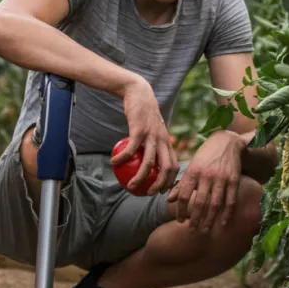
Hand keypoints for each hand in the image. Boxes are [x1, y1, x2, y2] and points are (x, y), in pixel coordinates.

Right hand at [110, 76, 179, 195]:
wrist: (139, 93)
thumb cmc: (143, 113)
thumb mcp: (151, 129)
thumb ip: (151, 143)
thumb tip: (144, 161)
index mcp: (167, 142)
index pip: (174, 166)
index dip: (170, 181)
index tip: (160, 191)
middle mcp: (163, 141)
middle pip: (166, 168)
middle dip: (160, 185)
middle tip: (147, 194)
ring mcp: (152, 136)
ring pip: (149, 163)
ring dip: (140, 178)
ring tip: (130, 186)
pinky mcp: (139, 130)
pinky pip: (130, 150)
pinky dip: (122, 159)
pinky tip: (113, 162)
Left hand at [167, 130, 247, 231]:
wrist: (227, 142)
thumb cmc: (205, 155)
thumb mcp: (191, 166)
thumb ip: (181, 184)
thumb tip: (169, 200)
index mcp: (193, 171)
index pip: (183, 195)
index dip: (180, 210)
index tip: (179, 220)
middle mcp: (206, 176)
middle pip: (199, 202)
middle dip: (194, 219)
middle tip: (191, 230)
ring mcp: (221, 178)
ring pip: (214, 204)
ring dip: (209, 220)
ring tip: (204, 230)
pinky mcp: (234, 180)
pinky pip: (230, 200)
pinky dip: (227, 213)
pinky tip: (222, 223)